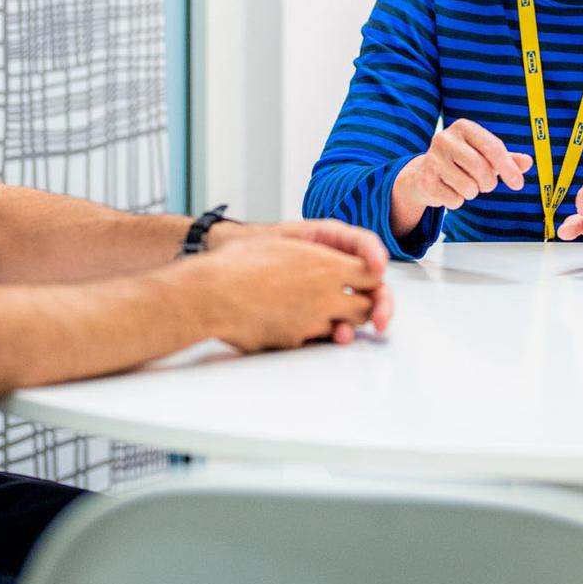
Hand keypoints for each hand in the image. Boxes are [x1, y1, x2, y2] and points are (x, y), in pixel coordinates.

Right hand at [193, 234, 386, 352]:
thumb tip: (334, 259)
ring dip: (341, 322)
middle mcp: (325, 295)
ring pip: (345, 327)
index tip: (369, 278)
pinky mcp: (295, 342)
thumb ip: (316, 252)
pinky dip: (312, 333)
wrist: (209, 293)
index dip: (373, 277)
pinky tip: (295, 320)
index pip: (372, 275)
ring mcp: (311, 322)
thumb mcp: (283, 242)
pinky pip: (315, 339)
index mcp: (325, 265)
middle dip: (365, 305)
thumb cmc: (237, 262)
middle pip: (367, 307)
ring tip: (327, 313)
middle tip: (358, 303)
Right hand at [391, 119, 532, 233]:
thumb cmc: (462, 161)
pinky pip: (455, 200)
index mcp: (463, 127)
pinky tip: (449, 190)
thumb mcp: (485, 155)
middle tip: (483, 183)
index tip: (518, 184)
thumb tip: (528, 162)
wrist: (425, 172)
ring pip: (469, 187)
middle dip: (488, 183)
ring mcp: (432, 159)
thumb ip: (507, 159)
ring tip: (463, 184)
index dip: (509, 168)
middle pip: (482, 169)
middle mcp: (445, 138)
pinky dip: (457, 201)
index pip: (493, 147)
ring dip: (472, 193)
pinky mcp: (425, 180)